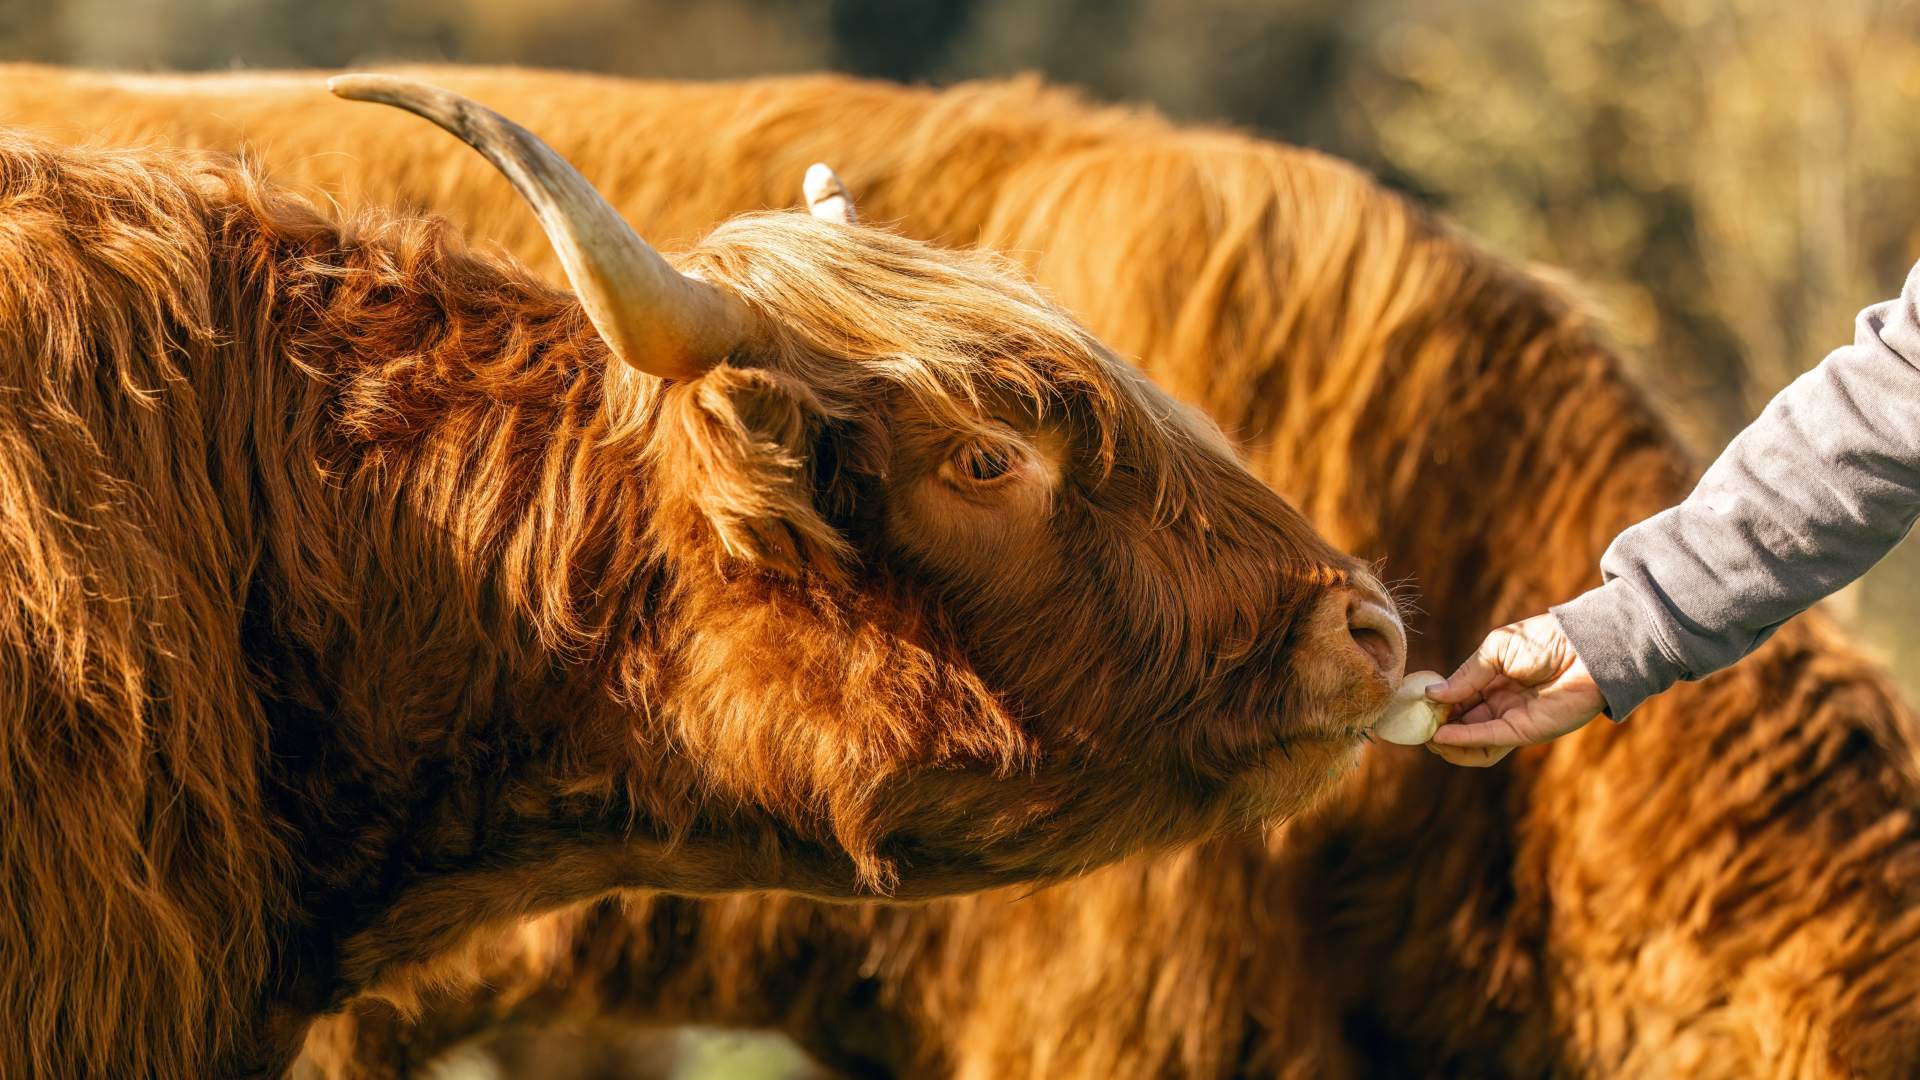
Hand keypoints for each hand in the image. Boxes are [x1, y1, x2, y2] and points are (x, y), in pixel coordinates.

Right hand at [1424, 613, 1606, 766]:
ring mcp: (1513, 720)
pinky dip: (1464, 740)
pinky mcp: (1526, 732)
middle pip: (1462, 723)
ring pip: (1473, 742)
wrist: (1585, 647)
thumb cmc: (1544, 640)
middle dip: (1436, 726)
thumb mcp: (1496, 649)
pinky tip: (1441, 736)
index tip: (1412, 706)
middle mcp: (1501, 705)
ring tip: (1426, 737)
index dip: (1435, 705)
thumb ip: (1466, 675)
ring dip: (1448, 743)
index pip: (1457, 700)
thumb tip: (1432, 696)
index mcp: (1493, 682)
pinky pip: (1489, 740)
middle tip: (1412, 726)